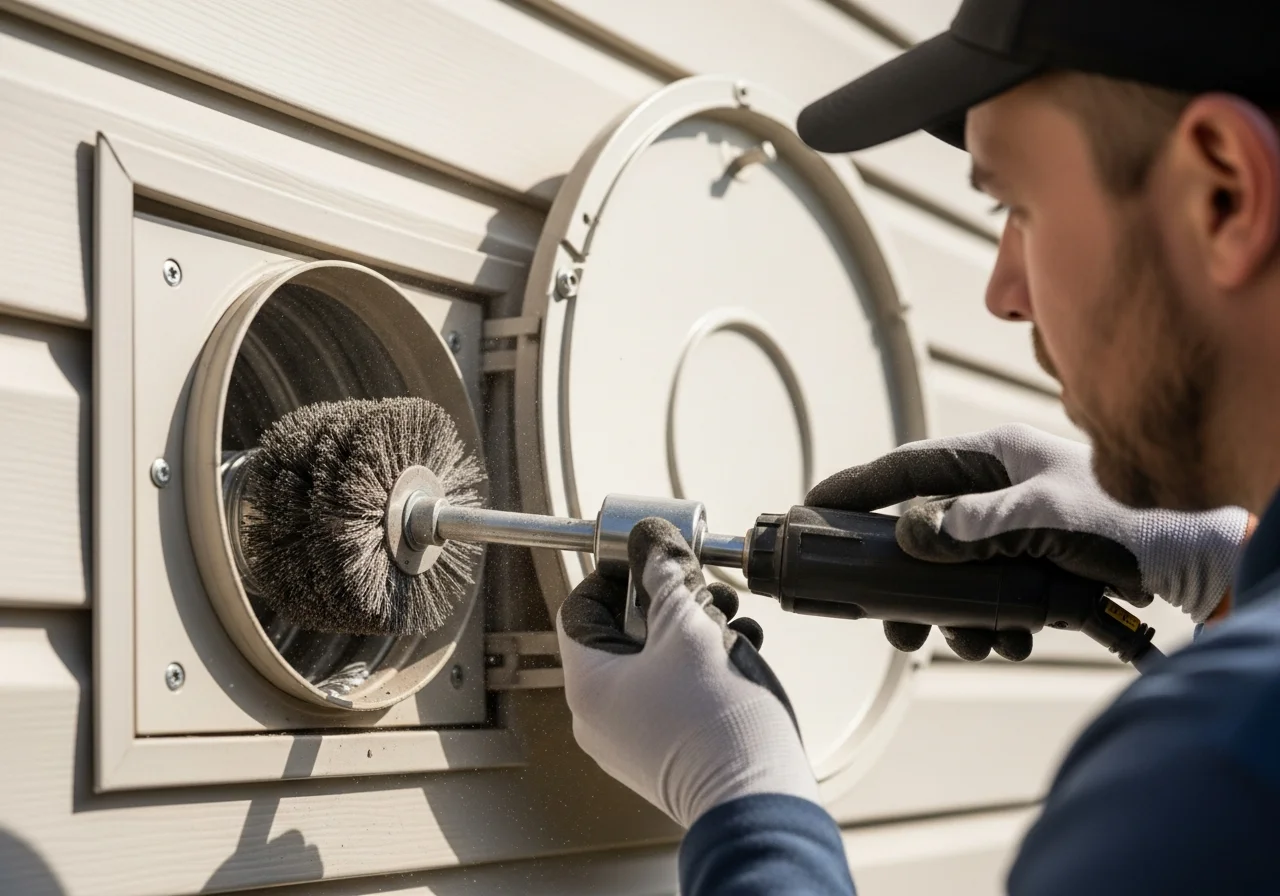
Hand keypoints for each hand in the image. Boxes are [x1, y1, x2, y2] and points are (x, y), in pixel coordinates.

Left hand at [556, 517, 817, 827]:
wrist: (758, 800)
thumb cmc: (716, 718)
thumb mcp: (689, 625)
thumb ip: (666, 574)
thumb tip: (650, 538)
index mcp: (587, 684)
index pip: (580, 609)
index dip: (614, 574)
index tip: (650, 558)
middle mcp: (599, 718)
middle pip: (622, 634)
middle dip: (669, 601)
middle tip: (703, 588)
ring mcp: (633, 742)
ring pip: (656, 664)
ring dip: (694, 632)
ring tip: (732, 619)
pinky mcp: (668, 757)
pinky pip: (675, 696)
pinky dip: (703, 669)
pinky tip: (741, 652)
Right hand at [805, 424, 1248, 660]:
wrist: (1191, 560)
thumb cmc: (1131, 520)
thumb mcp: (1049, 515)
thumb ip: (977, 522)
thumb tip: (913, 532)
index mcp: (994, 457)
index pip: (905, 467)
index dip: (856, 489)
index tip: (812, 508)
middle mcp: (996, 491)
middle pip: (921, 533)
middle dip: (908, 584)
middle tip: (894, 619)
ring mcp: (1012, 531)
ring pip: (951, 575)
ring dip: (955, 615)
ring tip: (976, 639)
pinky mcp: (1030, 568)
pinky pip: (986, 598)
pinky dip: (992, 625)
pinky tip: (1013, 639)